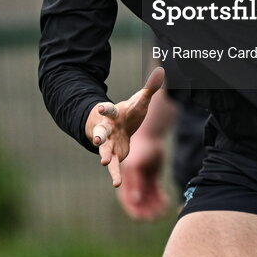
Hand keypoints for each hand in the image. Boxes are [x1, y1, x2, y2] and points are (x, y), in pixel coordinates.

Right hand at [86, 67, 164, 187]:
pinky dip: (115, 175)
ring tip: (104, 162)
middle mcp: (107, 130)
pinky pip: (114, 166)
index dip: (104, 109)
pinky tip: (117, 184)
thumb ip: (150, 89)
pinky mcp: (115, 154)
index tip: (101, 108)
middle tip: (95, 140)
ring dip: (104, 157)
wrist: (116, 126)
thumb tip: (161, 72)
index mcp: (113, 115)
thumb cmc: (128, 112)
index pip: (108, 111)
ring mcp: (108, 143)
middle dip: (97, 136)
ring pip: (104, 151)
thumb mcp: (139, 101)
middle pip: (100, 133)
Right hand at [116, 131, 169, 219]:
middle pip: (140, 202)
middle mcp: (135, 183)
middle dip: (146, 211)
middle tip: (155, 217)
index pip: (127, 200)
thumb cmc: (140, 150)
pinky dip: (161, 199)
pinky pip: (157, 193)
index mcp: (126, 180)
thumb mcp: (135, 166)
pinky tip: (167, 202)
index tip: (141, 218)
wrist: (152, 136)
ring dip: (155, 206)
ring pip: (149, 199)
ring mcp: (144, 181)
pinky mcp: (154, 178)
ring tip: (163, 210)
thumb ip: (134, 183)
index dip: (133, 211)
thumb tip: (135, 200)